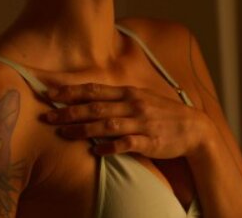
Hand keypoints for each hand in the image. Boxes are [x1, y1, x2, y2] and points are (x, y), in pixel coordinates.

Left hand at [40, 82, 212, 157]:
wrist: (194, 129)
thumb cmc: (163, 113)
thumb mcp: (141, 98)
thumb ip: (117, 98)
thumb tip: (90, 98)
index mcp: (129, 93)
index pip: (94, 89)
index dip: (71, 91)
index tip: (50, 93)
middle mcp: (133, 105)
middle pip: (95, 107)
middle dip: (69, 111)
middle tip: (47, 116)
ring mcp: (141, 123)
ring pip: (107, 125)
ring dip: (83, 129)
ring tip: (63, 133)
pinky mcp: (149, 141)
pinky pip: (126, 144)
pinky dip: (110, 147)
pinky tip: (96, 151)